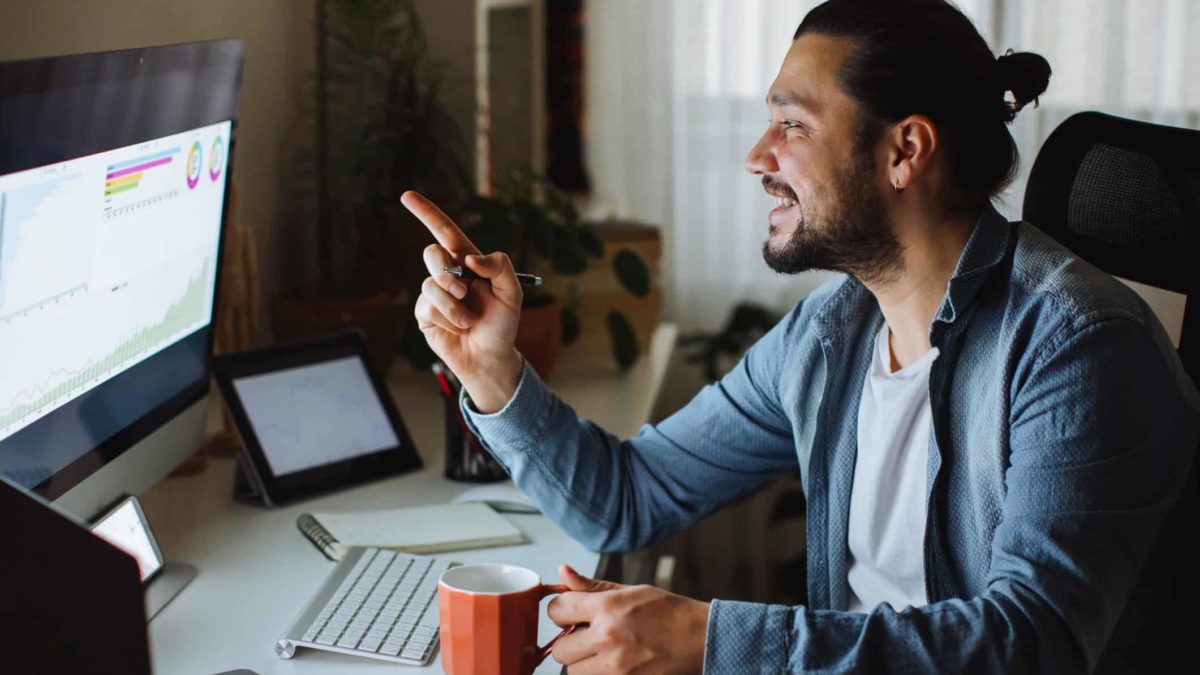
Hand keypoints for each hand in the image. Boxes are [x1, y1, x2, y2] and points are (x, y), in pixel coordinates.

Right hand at [403, 191, 523, 411]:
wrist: (489, 357)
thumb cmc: (502, 325)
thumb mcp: (512, 293)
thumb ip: (500, 266)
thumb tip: (470, 258)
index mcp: (468, 262)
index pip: (444, 231)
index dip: (426, 212)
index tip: (407, 195)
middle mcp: (448, 274)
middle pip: (432, 254)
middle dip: (447, 273)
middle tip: (465, 292)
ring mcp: (434, 293)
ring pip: (431, 285)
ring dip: (454, 306)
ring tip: (468, 321)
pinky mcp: (425, 313)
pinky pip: (428, 307)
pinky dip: (447, 319)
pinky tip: (457, 329)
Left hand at [546, 565, 709, 673]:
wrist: (701, 638)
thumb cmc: (669, 612)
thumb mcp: (631, 590)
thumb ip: (592, 586)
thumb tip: (563, 572)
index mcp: (607, 607)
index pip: (557, 610)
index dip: (563, 612)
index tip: (573, 615)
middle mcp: (607, 637)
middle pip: (560, 650)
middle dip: (571, 644)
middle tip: (588, 639)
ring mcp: (616, 667)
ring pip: (573, 673)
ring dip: (583, 665)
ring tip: (603, 654)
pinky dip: (599, 674)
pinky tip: (614, 665)